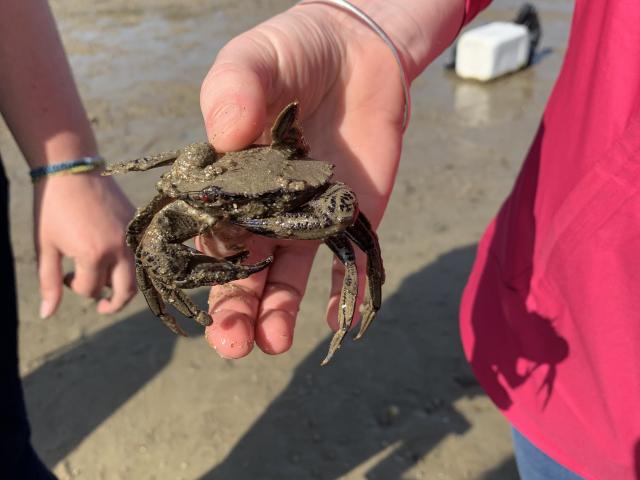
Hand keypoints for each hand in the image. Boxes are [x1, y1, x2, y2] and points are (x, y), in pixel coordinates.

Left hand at [34, 172, 136, 317]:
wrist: (72, 170)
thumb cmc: (52, 208)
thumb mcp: (46, 247)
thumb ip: (49, 282)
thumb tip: (47, 315)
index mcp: (93, 254)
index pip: (89, 290)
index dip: (74, 287)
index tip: (66, 274)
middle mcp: (120, 248)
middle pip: (125, 292)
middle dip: (111, 304)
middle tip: (101, 306)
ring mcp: (134, 237)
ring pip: (138, 276)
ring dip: (123, 285)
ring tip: (108, 284)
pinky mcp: (140, 226)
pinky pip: (142, 255)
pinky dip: (132, 265)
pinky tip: (117, 261)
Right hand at [198, 2, 405, 357]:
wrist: (357, 52)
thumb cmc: (293, 52)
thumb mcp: (254, 58)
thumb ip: (234, 88)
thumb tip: (223, 133)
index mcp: (229, 182)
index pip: (208, 232)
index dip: (204, 268)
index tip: (200, 298)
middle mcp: (264, 210)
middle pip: (245, 269)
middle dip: (237, 309)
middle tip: (233, 345)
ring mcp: (307, 217)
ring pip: (287, 276)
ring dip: (278, 313)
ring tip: (271, 344)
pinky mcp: (350, 217)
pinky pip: (346, 262)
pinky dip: (342, 292)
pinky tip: (332, 319)